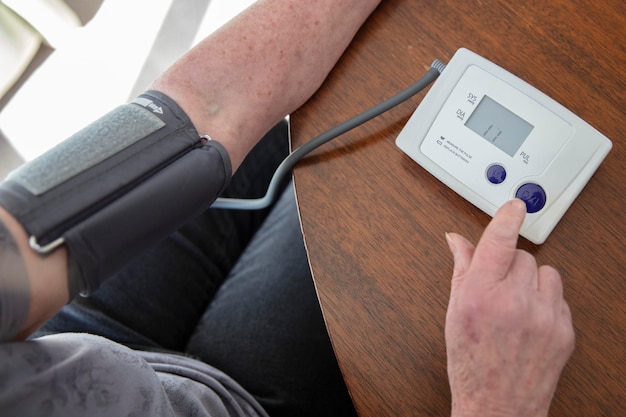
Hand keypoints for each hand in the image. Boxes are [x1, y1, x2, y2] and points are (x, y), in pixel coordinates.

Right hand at [444, 199, 574, 416]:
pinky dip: (545, 300)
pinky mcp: (564, 330)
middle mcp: (514, 302)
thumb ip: (461, 268)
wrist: (497, 406)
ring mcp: (544, 317)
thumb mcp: (455, 311)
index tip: (516, 203)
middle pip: (521, 255)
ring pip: (545, 271)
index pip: (499, 241)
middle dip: (508, 264)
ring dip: (530, 280)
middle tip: (497, 285)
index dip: (508, 217)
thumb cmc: (470, 363)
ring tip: (515, 302)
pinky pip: (559, 295)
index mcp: (481, 295)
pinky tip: (530, 318)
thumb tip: (456, 239)